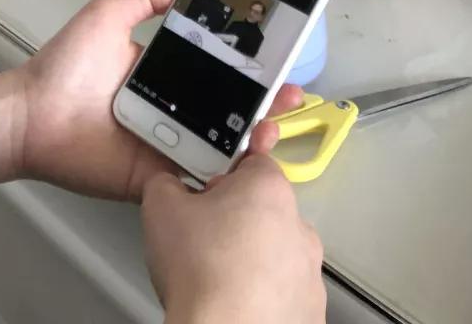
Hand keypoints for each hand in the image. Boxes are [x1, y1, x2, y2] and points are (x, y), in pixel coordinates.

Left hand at [14, 0, 301, 200]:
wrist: (32, 115)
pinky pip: (199, 178)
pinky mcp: (160, 176)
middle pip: (228, 109)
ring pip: (223, 145)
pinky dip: (228, 175)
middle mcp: (173, 110)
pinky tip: (251, 164)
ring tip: (276, 126)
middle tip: (291, 95)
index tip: (278, 59)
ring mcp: (169, 145)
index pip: (216, 70)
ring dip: (254, 137)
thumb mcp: (107, 15)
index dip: (247, 66)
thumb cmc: (67, 65)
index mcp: (164, 74)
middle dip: (264, 103)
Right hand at [141, 154, 325, 323]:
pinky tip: (237, 302)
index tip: (208, 191)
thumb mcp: (160, 205)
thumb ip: (166, 181)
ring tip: (219, 276)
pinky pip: (285, 292)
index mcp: (269, 190)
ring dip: (254, 258)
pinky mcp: (311, 311)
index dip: (224, 176)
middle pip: (265, 210)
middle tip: (204, 238)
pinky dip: (265, 295)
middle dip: (237, 218)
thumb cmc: (200, 271)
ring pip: (277, 253)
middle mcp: (299, 227)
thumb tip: (169, 186)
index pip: (253, 162)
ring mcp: (310, 273)